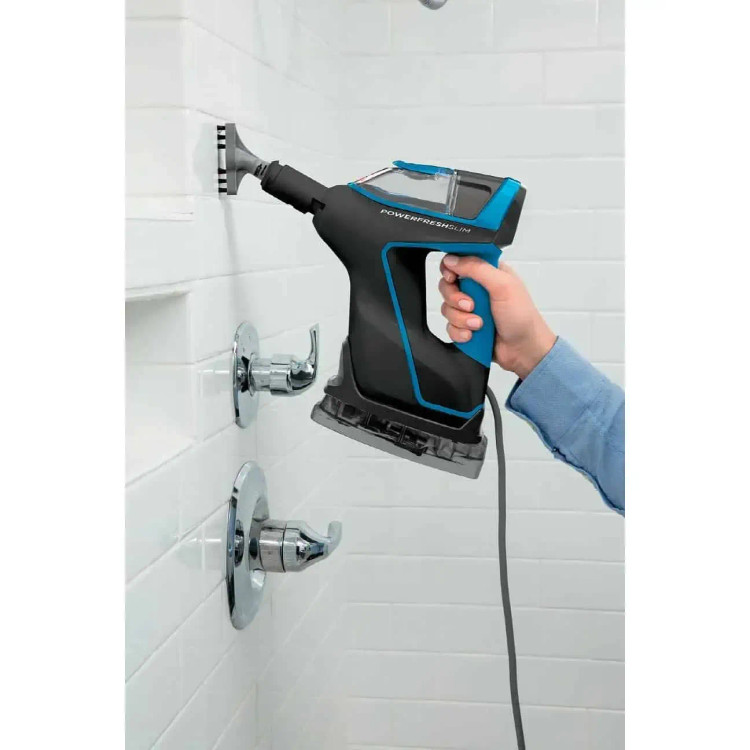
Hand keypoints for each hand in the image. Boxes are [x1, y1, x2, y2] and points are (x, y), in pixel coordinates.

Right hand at [439, 255, 555, 378]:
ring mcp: (471, 308)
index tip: (452, 278)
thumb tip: (452, 260)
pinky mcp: (466, 326)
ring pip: (447, 308)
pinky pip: (449, 327)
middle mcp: (477, 289)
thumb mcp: (503, 285)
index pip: (459, 261)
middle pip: (448, 286)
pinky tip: (473, 334)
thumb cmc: (522, 317)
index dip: (450, 268)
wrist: (524, 350)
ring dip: (461, 318)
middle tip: (471, 306)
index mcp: (488, 272)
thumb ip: (476, 268)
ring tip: (479, 324)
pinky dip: (460, 332)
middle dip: (456, 299)